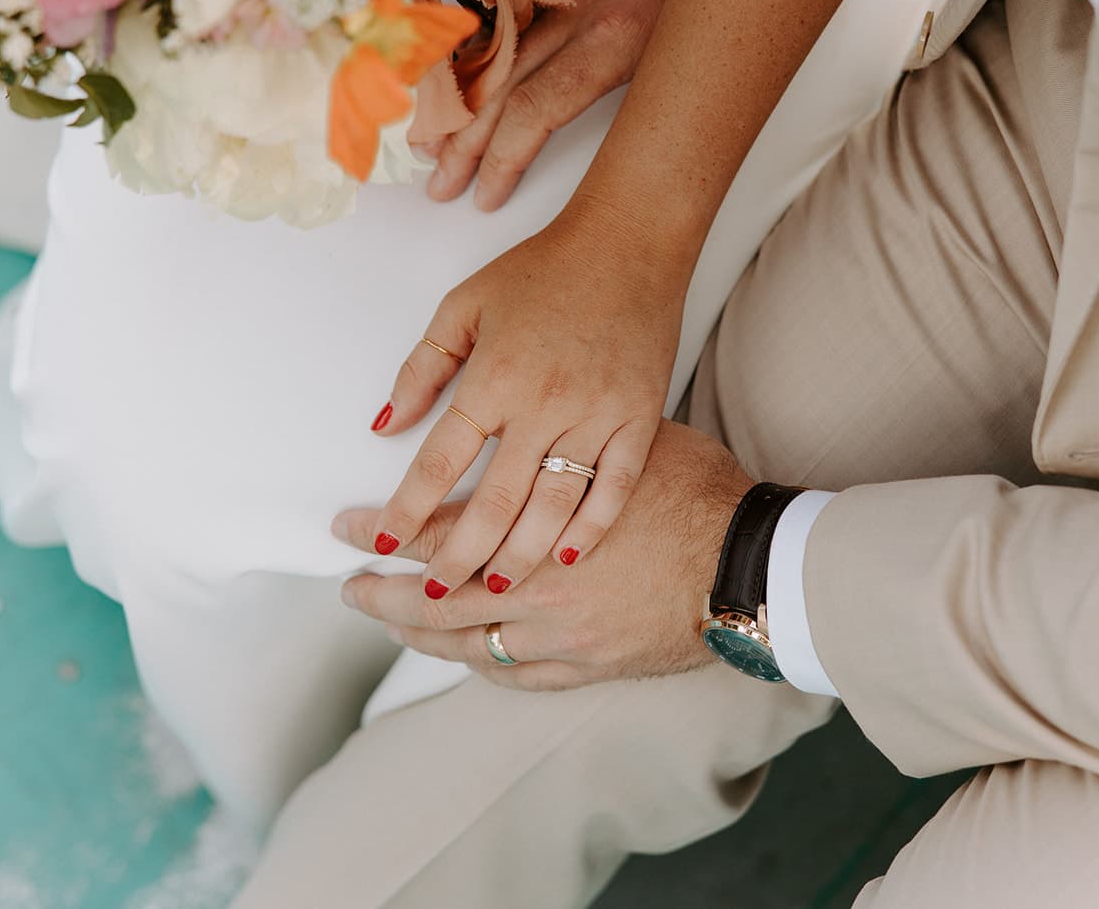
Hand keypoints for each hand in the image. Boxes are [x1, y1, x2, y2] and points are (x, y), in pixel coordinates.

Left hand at [335, 421, 752, 689]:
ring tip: (389, 619)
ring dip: (420, 633)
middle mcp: (533, 582)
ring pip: (467, 641)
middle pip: (434, 596)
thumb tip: (522, 424)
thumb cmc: (696, 487)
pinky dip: (480, 665)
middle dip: (383, 592)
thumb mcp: (626, 435)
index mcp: (535, 516)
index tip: (347, 529)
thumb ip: (565, 439)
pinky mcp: (587, 663)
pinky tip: (462, 655)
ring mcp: (558, 631)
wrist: (752, 561)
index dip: (383, 529)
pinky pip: (515, 674)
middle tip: (351, 585)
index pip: (434, 527)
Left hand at [369, 202, 686, 598]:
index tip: (380, 543)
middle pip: (492, 502)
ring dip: (518, 555)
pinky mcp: (637, 421)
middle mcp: (544, 405)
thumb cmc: (544, 270)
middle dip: (456, 556)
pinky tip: (564, 557)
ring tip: (492, 587)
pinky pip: (613, 489)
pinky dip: (589, 529)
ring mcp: (596, 417)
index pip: (439, 461)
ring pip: (552, 508)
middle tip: (432, 592)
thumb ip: (423, 367)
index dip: (406, 508)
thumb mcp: (465, 304)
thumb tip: (385, 423)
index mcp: (495, 377)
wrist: (630, 243)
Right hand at [422, 0, 700, 211]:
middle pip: (500, 89)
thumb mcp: (680, 66)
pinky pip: (491, 31)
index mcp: (613, 39)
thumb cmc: (700, 1)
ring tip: (430, 150)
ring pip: (487, 58)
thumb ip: (634, 110)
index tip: (487, 196)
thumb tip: (605, 171)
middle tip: (442, 187)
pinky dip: (465, 66)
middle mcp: (575, 14)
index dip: (504, 160)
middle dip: (464, 147)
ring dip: (454, 108)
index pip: (536, 109)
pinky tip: (446, 94)